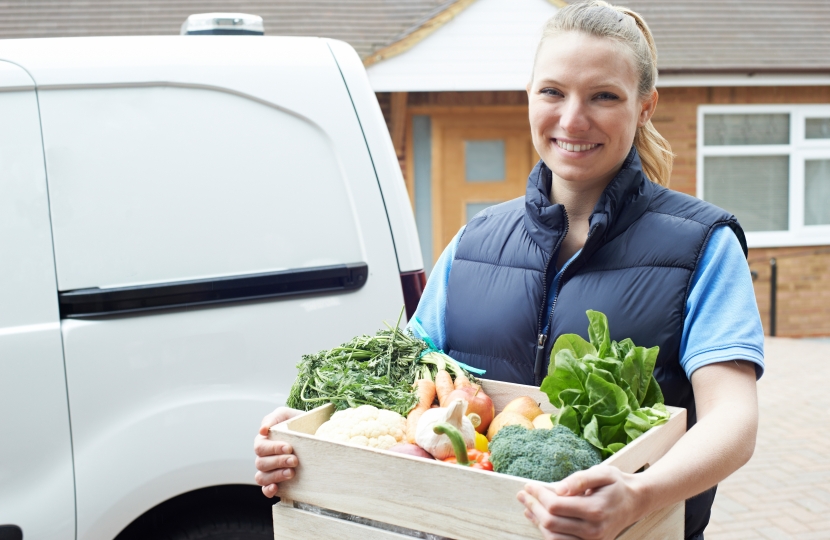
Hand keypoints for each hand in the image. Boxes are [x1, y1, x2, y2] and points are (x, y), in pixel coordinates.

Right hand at [254, 407, 302, 497]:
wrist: (314, 434)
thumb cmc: (298, 424)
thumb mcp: (287, 416)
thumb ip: (274, 418)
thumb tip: (262, 430)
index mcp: (264, 441)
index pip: (260, 448)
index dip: (273, 449)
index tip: (289, 447)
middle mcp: (264, 457)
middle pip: (261, 463)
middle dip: (278, 462)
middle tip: (295, 460)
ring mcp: (269, 470)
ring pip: (262, 477)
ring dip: (276, 475)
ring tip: (291, 473)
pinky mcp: (276, 481)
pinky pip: (265, 489)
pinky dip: (268, 490)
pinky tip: (275, 487)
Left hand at [517, 465, 647, 539]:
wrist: (635, 502)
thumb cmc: (616, 484)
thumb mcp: (602, 473)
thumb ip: (579, 479)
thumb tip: (557, 489)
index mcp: (595, 510)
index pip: (555, 506)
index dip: (537, 495)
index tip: (528, 485)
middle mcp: (594, 530)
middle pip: (551, 522)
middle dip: (533, 506)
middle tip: (522, 494)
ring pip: (553, 537)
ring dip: (537, 520)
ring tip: (527, 506)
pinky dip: (547, 532)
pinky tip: (538, 519)